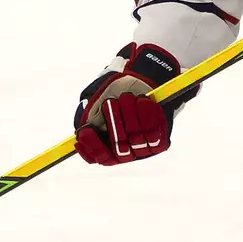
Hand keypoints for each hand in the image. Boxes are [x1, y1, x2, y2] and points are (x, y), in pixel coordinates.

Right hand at [72, 43, 184, 165]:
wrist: (142, 85)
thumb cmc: (116, 96)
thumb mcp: (99, 105)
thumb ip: (91, 119)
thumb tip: (82, 131)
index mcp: (110, 150)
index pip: (101, 157)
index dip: (92, 146)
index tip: (85, 131)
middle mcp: (127, 154)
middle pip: (119, 147)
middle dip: (113, 122)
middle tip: (109, 102)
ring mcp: (144, 149)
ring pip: (136, 138)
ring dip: (130, 114)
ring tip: (126, 96)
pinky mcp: (160, 141)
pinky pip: (153, 131)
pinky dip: (146, 113)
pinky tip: (141, 100)